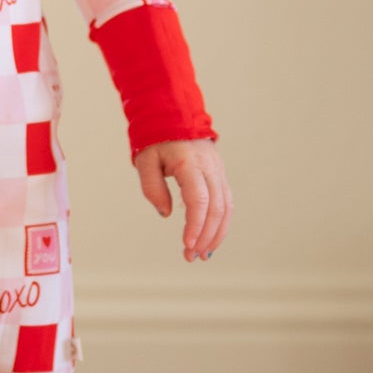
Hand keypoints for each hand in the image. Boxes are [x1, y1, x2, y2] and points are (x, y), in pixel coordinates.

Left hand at [134, 139, 230, 262]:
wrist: (175, 115)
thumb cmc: (156, 139)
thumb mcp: (145, 161)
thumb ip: (153, 188)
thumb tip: (166, 213)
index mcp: (190, 163)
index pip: (199, 200)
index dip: (195, 225)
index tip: (187, 244)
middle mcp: (210, 167)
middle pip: (216, 208)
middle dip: (206, 236)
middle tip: (191, 256)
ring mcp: (218, 171)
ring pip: (226, 207)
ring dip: (217, 233)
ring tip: (203, 254)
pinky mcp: (220, 175)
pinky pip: (226, 202)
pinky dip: (221, 223)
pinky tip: (211, 239)